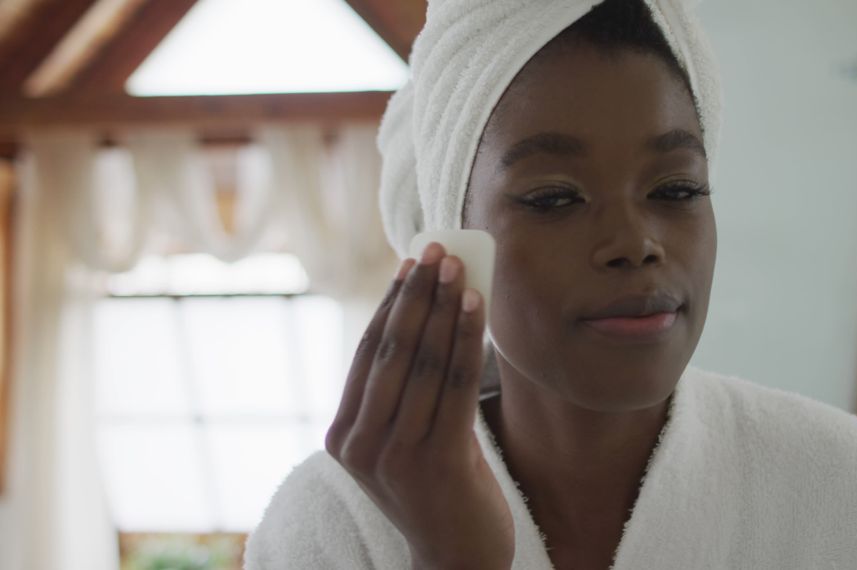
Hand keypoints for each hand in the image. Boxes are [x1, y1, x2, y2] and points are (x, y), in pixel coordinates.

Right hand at [324, 242, 513, 569]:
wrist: (458, 559)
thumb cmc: (439, 489)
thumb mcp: (408, 439)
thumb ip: (408, 391)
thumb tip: (434, 313)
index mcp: (345, 436)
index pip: (368, 354)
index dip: (391, 303)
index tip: (411, 263)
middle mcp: (360, 445)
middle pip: (392, 351)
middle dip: (417, 294)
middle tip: (437, 249)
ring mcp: (395, 456)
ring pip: (423, 363)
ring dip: (444, 307)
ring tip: (459, 266)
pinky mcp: (436, 462)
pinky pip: (454, 387)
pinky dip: (465, 339)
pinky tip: (476, 307)